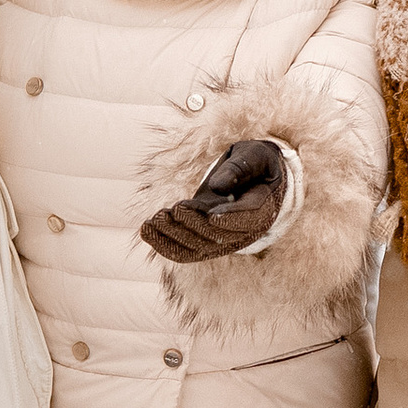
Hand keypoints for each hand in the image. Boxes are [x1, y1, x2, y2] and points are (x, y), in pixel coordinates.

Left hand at [141, 136, 298, 264]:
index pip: (247, 219)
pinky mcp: (204, 240)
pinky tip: (145, 229)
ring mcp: (222, 239)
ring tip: (153, 220)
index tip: (212, 216)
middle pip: (218, 236)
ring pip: (198, 247)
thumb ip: (239, 168)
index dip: (230, 219)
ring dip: (173, 236)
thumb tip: (217, 187)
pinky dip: (163, 244)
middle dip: (193, 224)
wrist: (253, 178)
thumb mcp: (253, 156)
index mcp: (262, 209)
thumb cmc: (254, 163)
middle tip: (174, 208)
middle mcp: (243, 231)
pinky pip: (184, 251)